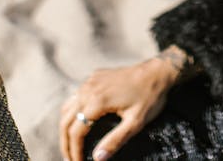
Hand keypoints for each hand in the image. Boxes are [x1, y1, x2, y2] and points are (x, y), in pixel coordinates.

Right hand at [59, 57, 179, 160]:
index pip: (76, 131)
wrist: (157, 72)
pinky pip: (75, 96)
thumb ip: (116, 140)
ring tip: (70, 145)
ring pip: (67, 108)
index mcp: (96, 101)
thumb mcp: (136, 123)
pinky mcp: (94, 78)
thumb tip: (97, 159)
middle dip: (65, 143)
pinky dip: (71, 113)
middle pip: (65, 121)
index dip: (74, 150)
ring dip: (65, 128)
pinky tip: (77, 123)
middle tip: (70, 159)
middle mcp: (88, 89)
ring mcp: (89, 82)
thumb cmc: (149, 98)